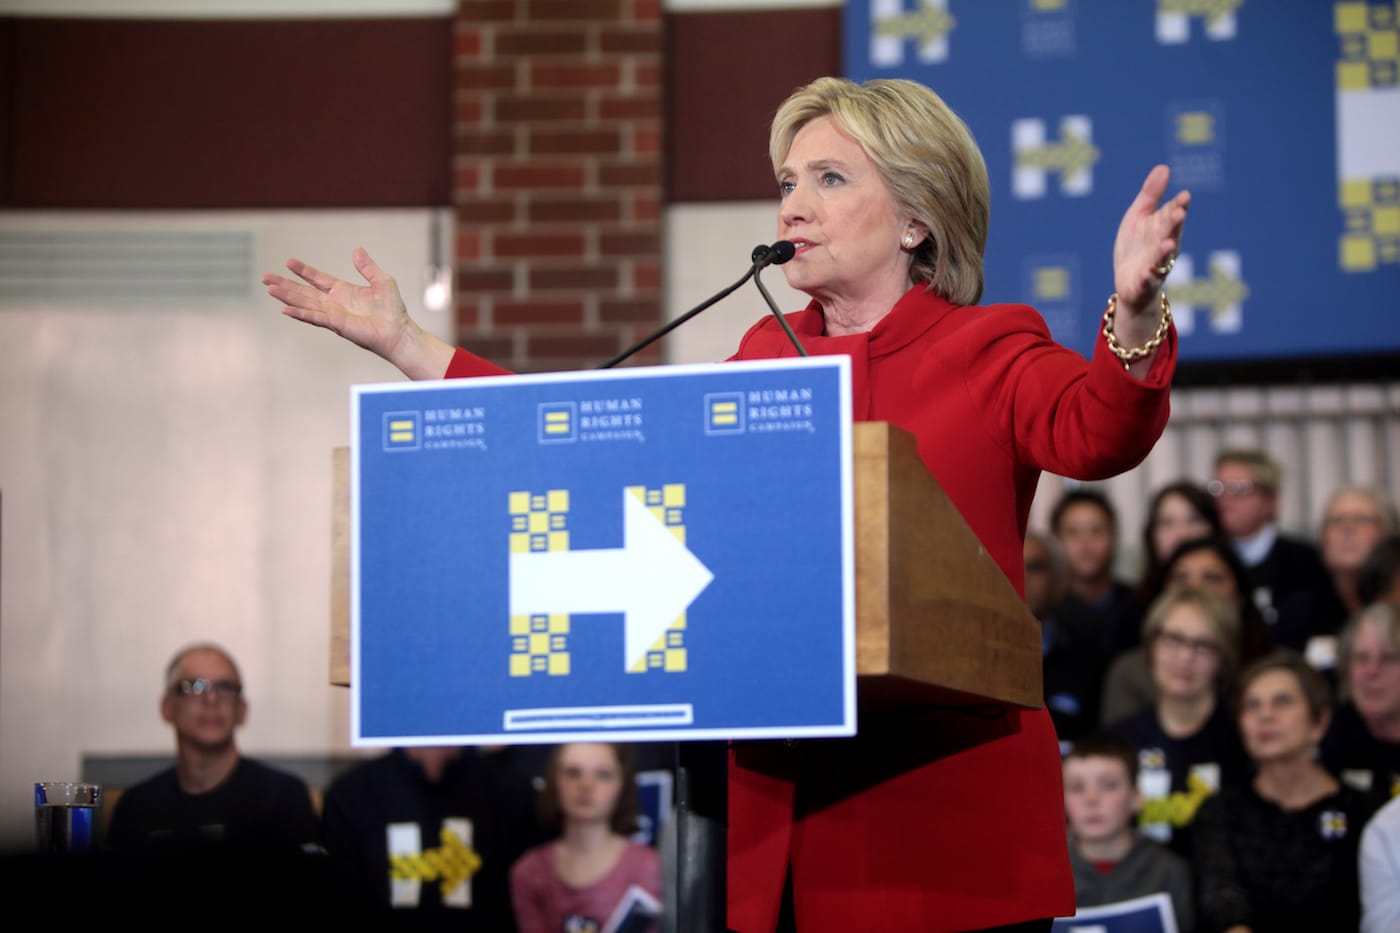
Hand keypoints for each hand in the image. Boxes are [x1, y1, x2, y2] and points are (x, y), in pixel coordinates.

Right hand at [262, 248, 453, 379]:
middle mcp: (334, 304)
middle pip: (304, 292)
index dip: (303, 271)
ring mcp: (333, 315)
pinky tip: (285, 310)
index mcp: (343, 292)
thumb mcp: (382, 281)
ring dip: (286, 297)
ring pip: (304, 304)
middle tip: (265, 278)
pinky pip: (315, 317)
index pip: (318, 279)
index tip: (288, 261)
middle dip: (285, 285)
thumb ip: (367, 267)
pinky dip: (300, 313)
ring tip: (269, 289)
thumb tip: (357, 249)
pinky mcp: (337, 325)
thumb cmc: (392, 310)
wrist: (398, 331)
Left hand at [1112, 164, 1189, 314]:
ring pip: (1163, 257)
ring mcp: (1155, 264)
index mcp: (1163, 227)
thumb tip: (1164, 167)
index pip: (1173, 214)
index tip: (1183, 196)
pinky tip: (1146, 274)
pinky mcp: (1144, 283)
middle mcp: (1164, 245)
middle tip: (1178, 213)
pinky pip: (1147, 280)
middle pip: (1171, 233)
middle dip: (1175, 224)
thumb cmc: (1137, 246)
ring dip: (1165, 250)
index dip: (1178, 206)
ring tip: (1168, 243)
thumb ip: (1150, 195)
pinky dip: (1148, 278)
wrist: (1129, 281)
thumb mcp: (1138, 217)